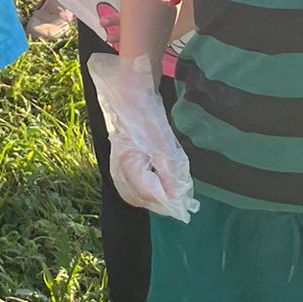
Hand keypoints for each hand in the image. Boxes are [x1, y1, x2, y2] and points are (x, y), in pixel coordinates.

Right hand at [89, 54, 196, 221]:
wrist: (127, 94)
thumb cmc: (146, 115)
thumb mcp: (164, 144)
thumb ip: (170, 173)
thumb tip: (177, 199)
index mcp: (129, 166)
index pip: (151, 196)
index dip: (170, 203)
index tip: (186, 207)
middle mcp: (119, 171)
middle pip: (141, 199)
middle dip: (161, 203)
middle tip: (180, 202)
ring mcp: (116, 167)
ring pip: (133, 195)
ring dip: (152, 199)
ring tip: (170, 196)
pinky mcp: (118, 163)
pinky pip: (128, 187)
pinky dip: (143, 192)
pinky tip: (155, 187)